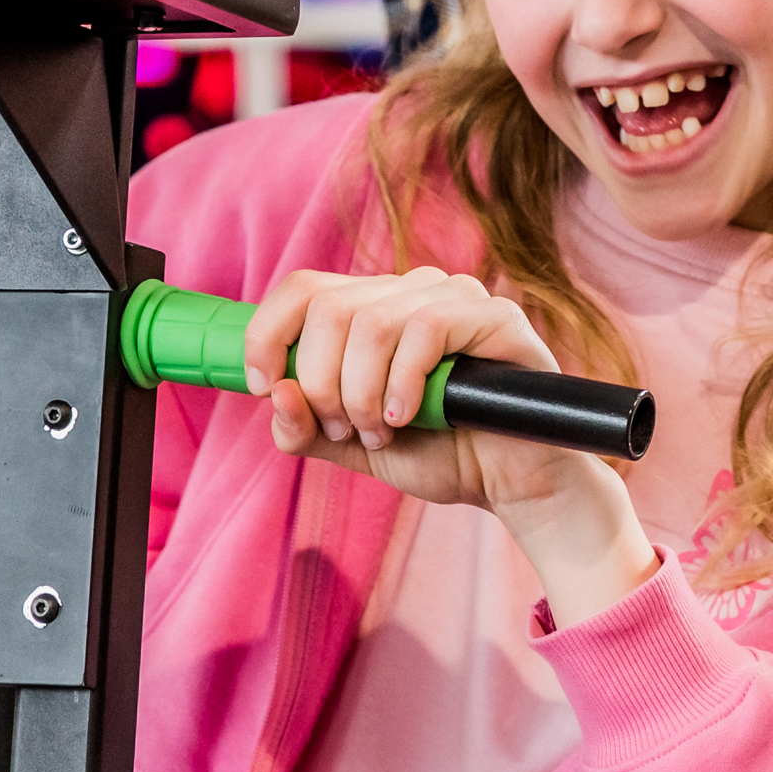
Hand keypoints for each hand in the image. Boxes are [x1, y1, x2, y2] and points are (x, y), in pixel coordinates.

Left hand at [242, 266, 657, 626]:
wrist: (511, 484)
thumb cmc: (441, 454)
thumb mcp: (353, 446)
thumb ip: (307, 426)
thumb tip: (270, 392)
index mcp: (372, 308)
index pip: (302, 287)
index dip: (267, 333)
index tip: (261, 385)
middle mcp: (410, 290)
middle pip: (327, 307)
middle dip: (320, 383)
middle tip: (346, 429)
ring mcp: (454, 297)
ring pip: (370, 322)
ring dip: (360, 393)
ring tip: (381, 432)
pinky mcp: (494, 316)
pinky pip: (425, 330)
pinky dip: (402, 384)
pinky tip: (408, 418)